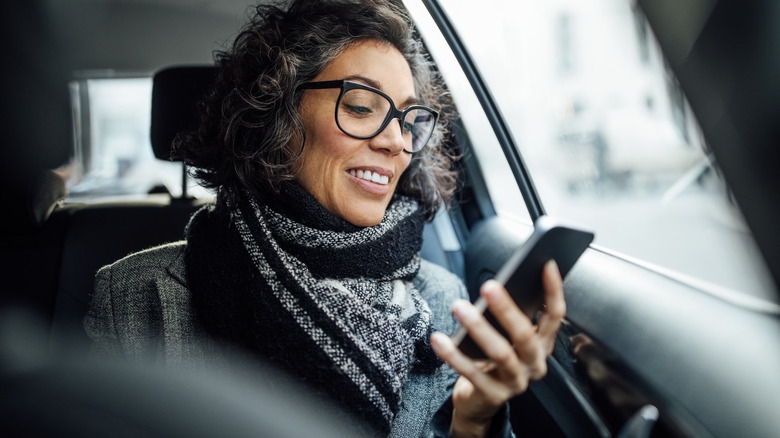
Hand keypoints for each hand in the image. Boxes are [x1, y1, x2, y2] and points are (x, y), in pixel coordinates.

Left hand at [431, 260, 564, 437]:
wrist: (479, 401)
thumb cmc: (493, 360)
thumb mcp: (507, 338)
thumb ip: (510, 317)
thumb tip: (498, 285)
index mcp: (542, 346)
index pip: (554, 316)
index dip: (553, 291)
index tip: (546, 265)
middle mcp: (533, 364)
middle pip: (525, 335)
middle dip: (507, 309)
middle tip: (489, 286)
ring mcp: (516, 382)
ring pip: (500, 353)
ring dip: (478, 327)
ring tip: (459, 307)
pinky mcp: (493, 395)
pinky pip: (471, 373)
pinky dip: (453, 355)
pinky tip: (439, 339)